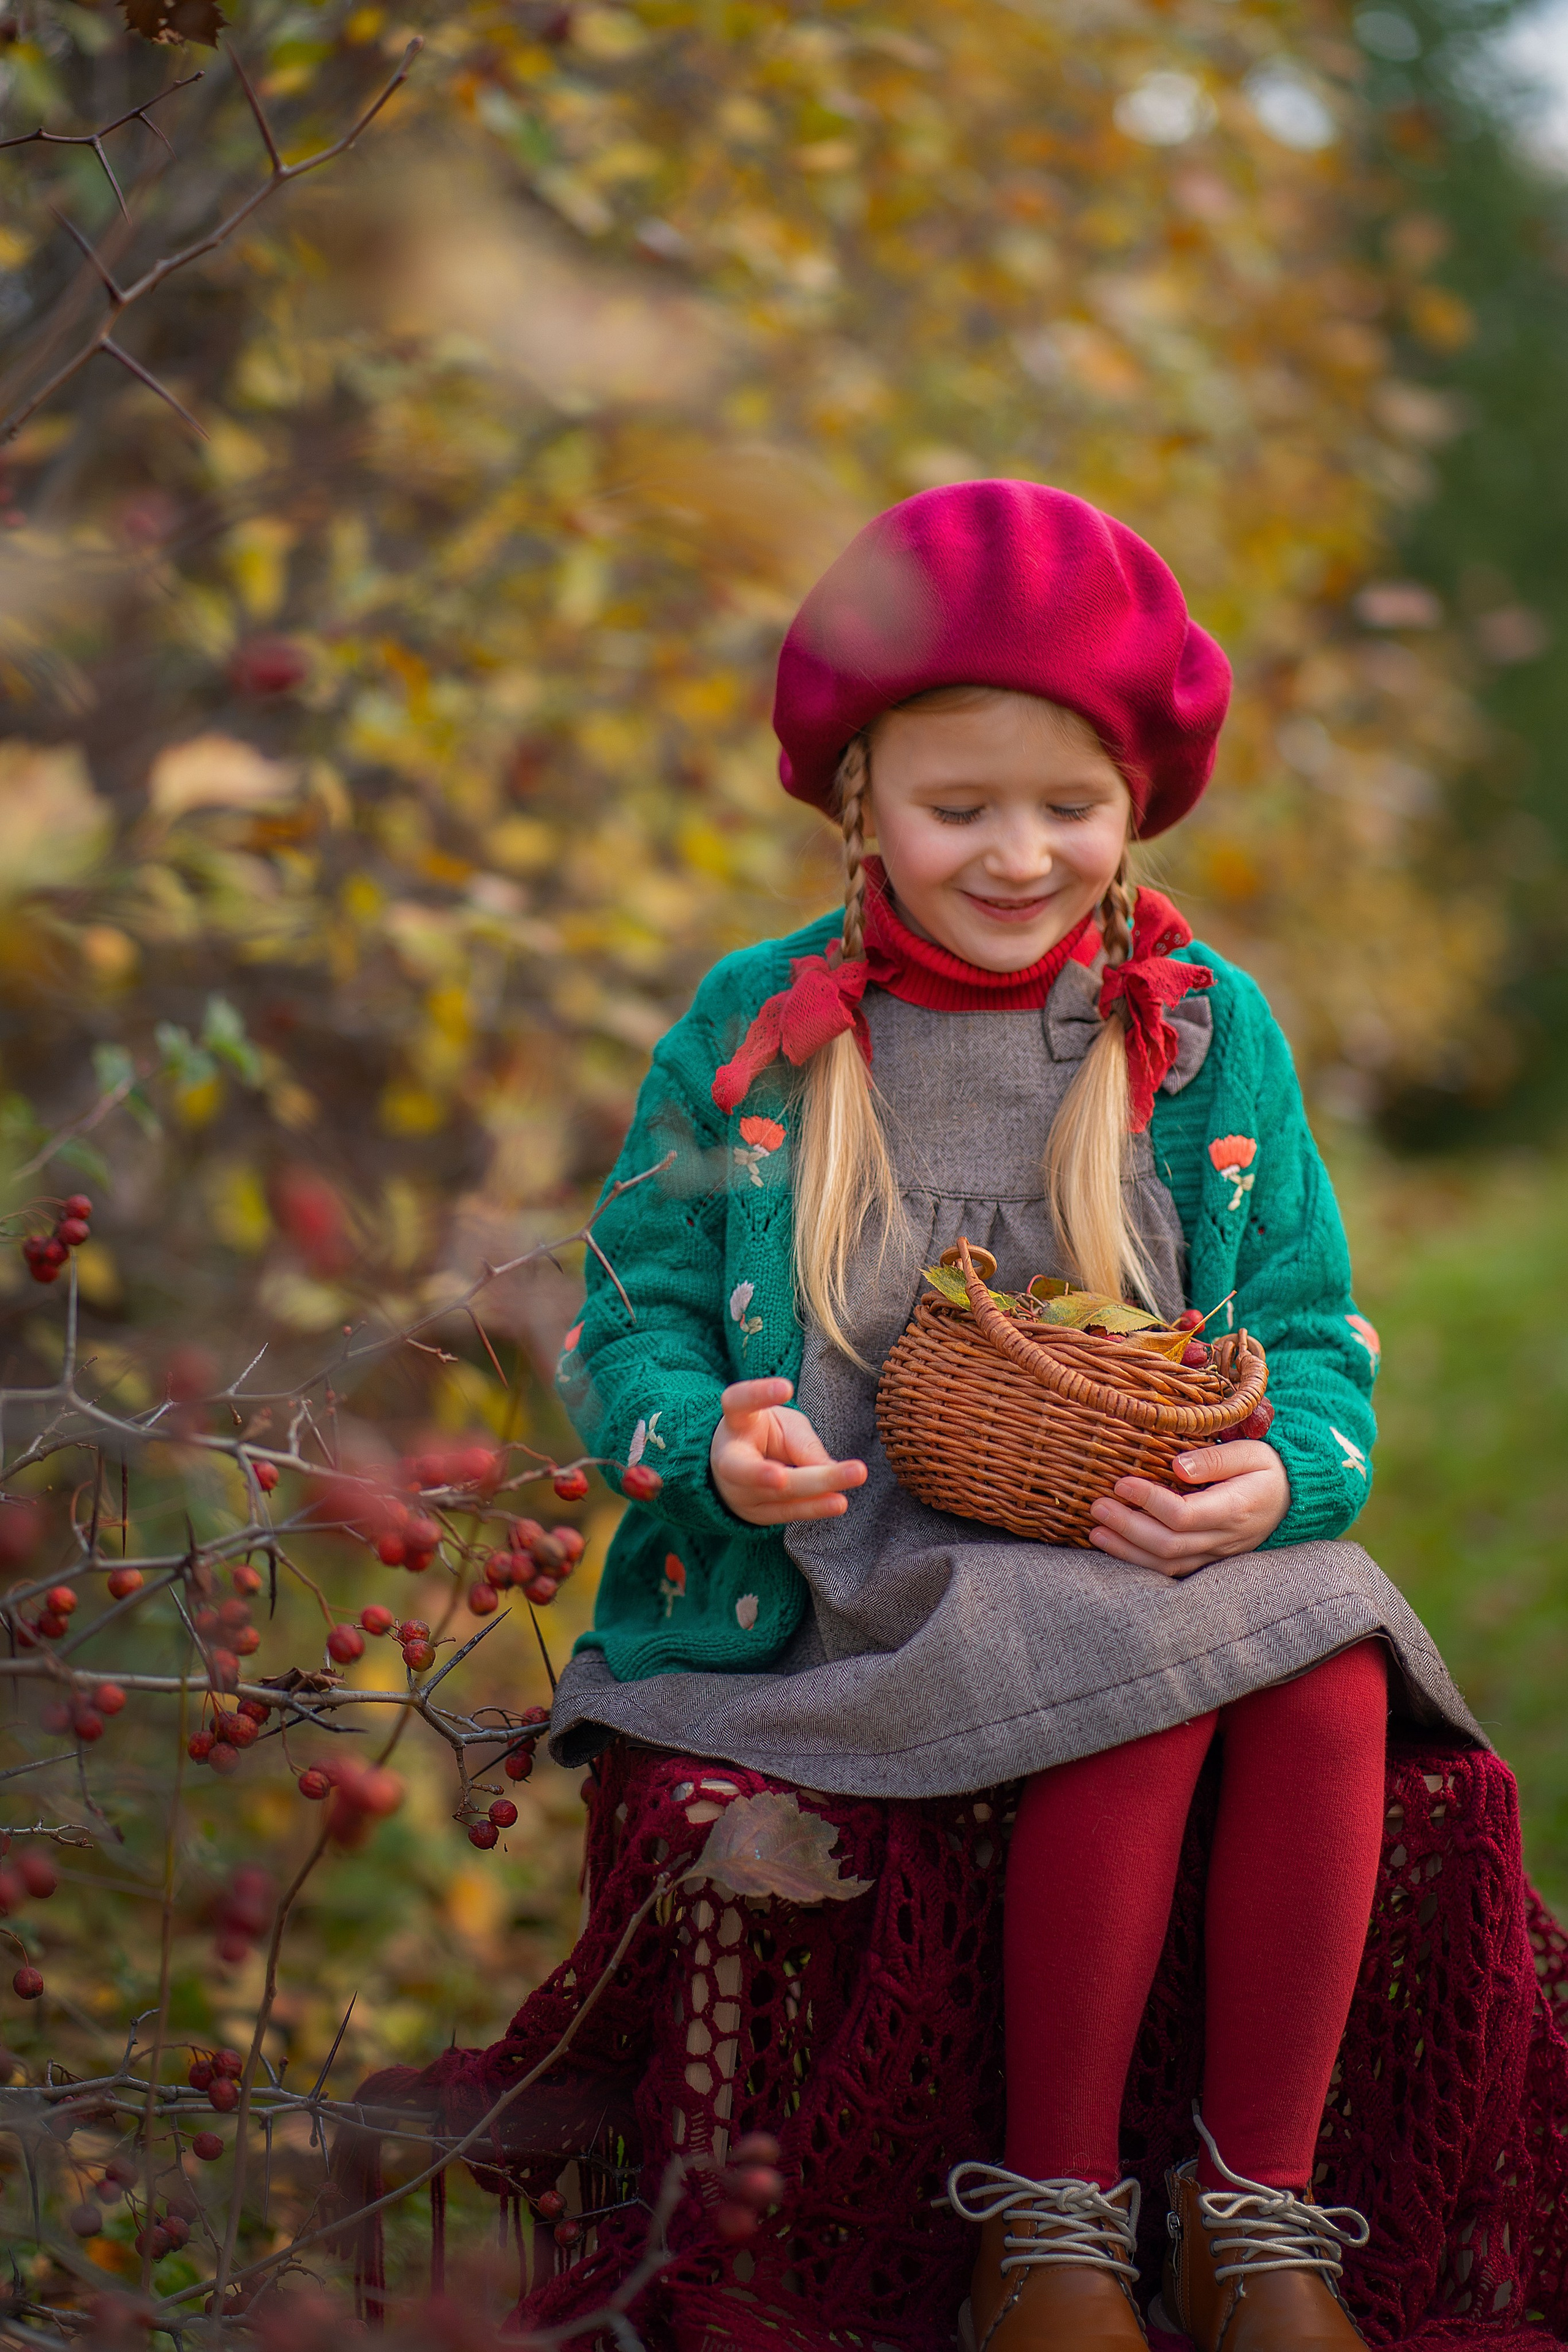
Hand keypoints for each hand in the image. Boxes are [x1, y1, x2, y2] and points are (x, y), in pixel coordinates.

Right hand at [710, 1378, 868, 1526]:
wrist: (737, 1469)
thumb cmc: (765, 1438)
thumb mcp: (783, 1427)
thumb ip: (802, 1443)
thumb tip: (830, 1467)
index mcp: (734, 1424)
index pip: (737, 1403)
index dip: (758, 1394)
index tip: (787, 1387)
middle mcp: (728, 1460)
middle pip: (754, 1468)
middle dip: (797, 1473)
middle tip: (835, 1471)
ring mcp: (737, 1492)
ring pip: (776, 1495)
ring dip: (813, 1495)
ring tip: (841, 1495)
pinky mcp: (754, 1514)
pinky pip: (787, 1513)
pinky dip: (814, 1508)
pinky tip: (837, 1503)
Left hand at [1087, 1442, 1289, 1576]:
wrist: (1293, 1501)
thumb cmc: (1268, 1469)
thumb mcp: (1251, 1452)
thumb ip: (1216, 1459)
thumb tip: (1177, 1466)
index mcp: (1235, 1508)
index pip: (1184, 1514)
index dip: (1149, 1501)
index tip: (1122, 1482)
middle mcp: (1225, 1538)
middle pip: (1169, 1544)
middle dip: (1128, 1527)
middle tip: (1098, 1507)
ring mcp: (1216, 1555)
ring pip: (1167, 1564)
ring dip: (1127, 1551)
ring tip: (1096, 1531)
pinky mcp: (1208, 1562)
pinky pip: (1172, 1572)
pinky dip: (1140, 1563)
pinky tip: (1116, 1548)